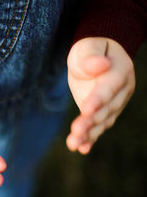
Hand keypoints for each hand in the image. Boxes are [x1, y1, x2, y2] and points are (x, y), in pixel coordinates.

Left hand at [66, 37, 135, 153]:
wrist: (97, 59)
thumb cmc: (90, 51)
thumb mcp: (87, 47)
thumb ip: (91, 56)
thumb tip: (101, 65)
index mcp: (120, 72)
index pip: (109, 88)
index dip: (98, 99)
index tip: (87, 110)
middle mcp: (121, 91)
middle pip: (106, 109)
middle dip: (90, 122)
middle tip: (76, 132)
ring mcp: (114, 104)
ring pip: (102, 121)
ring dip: (88, 134)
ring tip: (74, 144)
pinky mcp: (104, 114)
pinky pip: (98, 127)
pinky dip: (90, 138)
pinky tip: (81, 148)